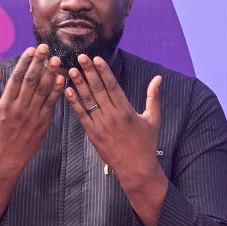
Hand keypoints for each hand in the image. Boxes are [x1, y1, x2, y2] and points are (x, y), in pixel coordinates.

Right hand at [0, 45, 63, 173]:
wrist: (6, 156)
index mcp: (5, 102)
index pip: (17, 77)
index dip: (25, 62)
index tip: (31, 49)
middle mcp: (19, 107)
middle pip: (31, 80)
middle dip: (38, 62)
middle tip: (45, 47)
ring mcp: (32, 115)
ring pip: (43, 90)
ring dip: (50, 73)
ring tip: (56, 59)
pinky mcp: (42, 123)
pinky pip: (51, 104)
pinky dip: (56, 91)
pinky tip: (61, 78)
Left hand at [66, 54, 162, 187]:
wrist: (135, 168)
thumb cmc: (146, 143)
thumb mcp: (153, 119)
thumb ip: (153, 97)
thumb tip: (158, 78)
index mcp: (126, 110)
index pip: (112, 85)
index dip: (103, 71)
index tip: (96, 59)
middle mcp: (112, 116)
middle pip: (98, 89)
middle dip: (89, 72)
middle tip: (81, 57)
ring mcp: (100, 125)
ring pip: (88, 100)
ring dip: (79, 84)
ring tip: (72, 70)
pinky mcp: (92, 134)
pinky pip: (81, 115)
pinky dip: (74, 102)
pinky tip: (68, 91)